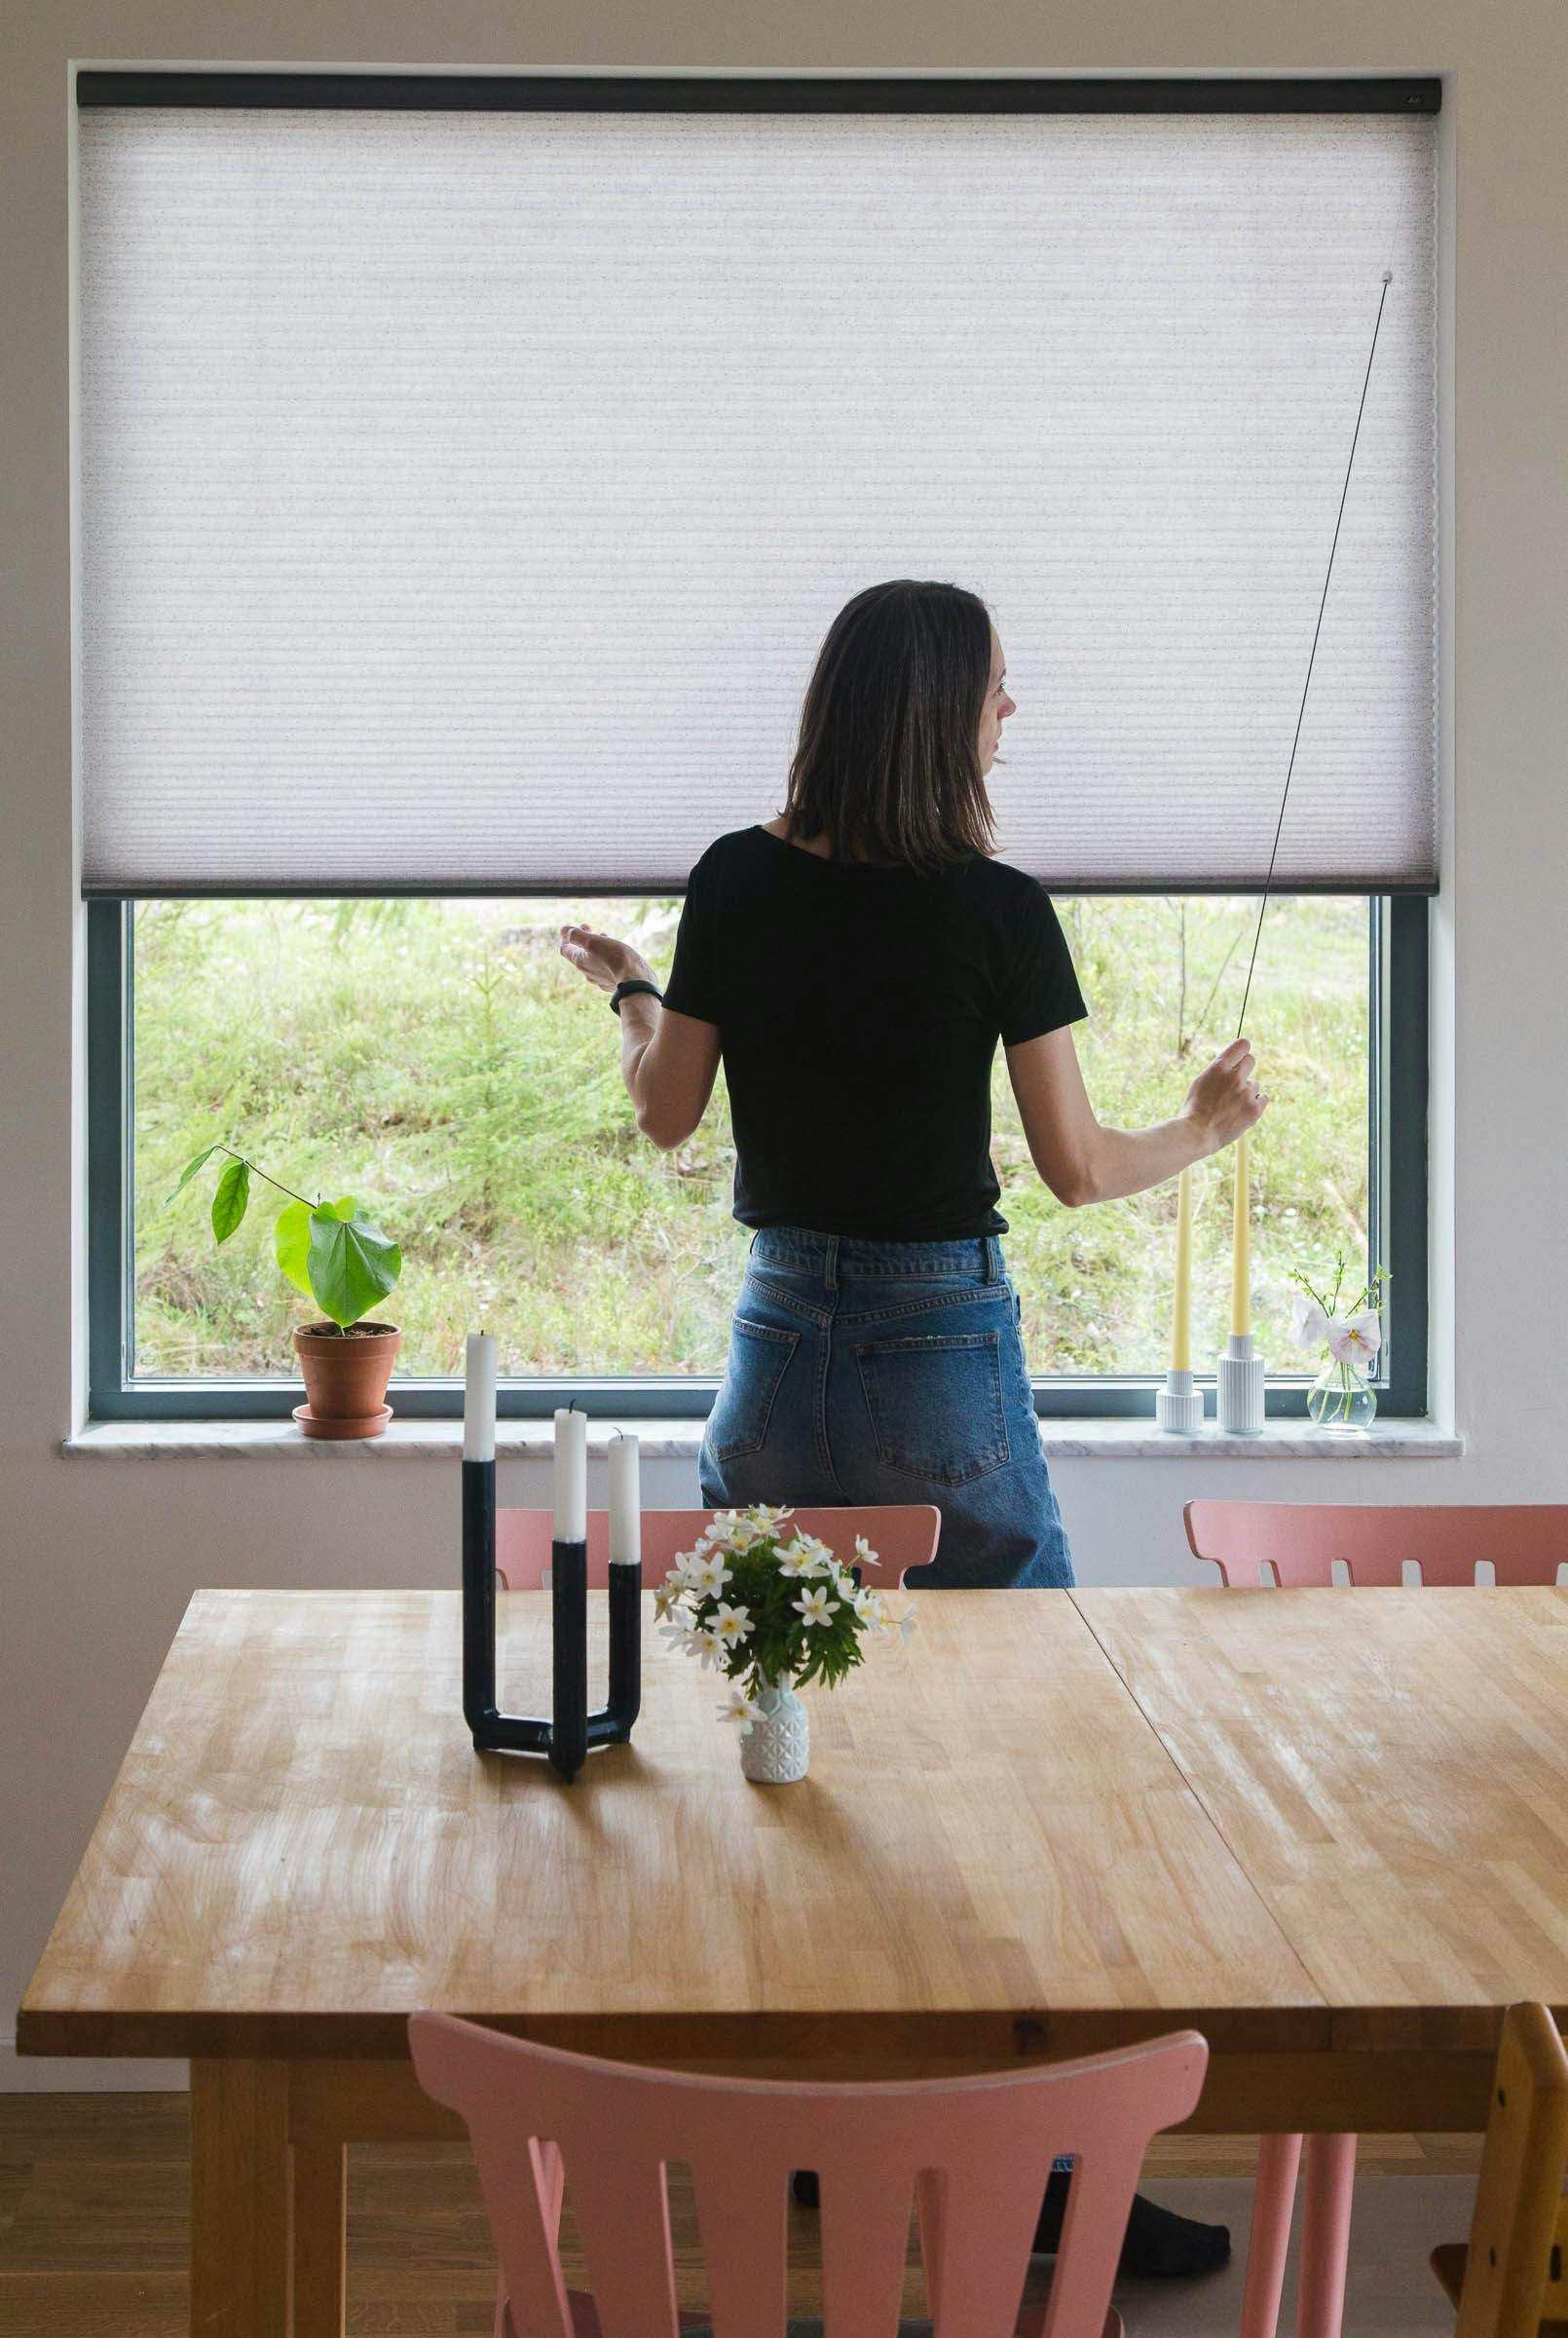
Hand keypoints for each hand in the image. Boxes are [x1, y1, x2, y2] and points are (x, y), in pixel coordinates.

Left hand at [558, 924, 656, 996]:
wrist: (637, 982)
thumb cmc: (616, 959)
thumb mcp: (594, 942)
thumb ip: (577, 936)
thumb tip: (563, 930)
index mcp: (580, 961)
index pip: (565, 949)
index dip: (565, 937)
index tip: (570, 928)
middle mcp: (587, 972)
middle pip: (579, 954)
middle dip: (582, 939)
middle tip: (587, 926)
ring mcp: (600, 979)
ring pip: (593, 960)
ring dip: (595, 947)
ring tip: (604, 935)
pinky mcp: (613, 982)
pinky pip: (605, 967)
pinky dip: (606, 956)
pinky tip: (615, 952)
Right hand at [1181, 1037, 1268, 1153]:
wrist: (1197, 1134)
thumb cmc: (1195, 1108)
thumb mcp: (1201, 1081)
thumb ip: (1219, 1070)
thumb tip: (1235, 1061)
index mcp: (1219, 1067)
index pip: (1243, 1044)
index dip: (1242, 1050)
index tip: (1240, 1056)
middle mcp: (1234, 1077)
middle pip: (1251, 1060)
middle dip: (1244, 1069)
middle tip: (1235, 1083)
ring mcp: (1246, 1093)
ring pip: (1255, 1084)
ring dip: (1247, 1092)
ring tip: (1231, 1106)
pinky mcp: (1255, 1109)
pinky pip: (1264, 1098)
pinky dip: (1255, 1104)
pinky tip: (1242, 1111)